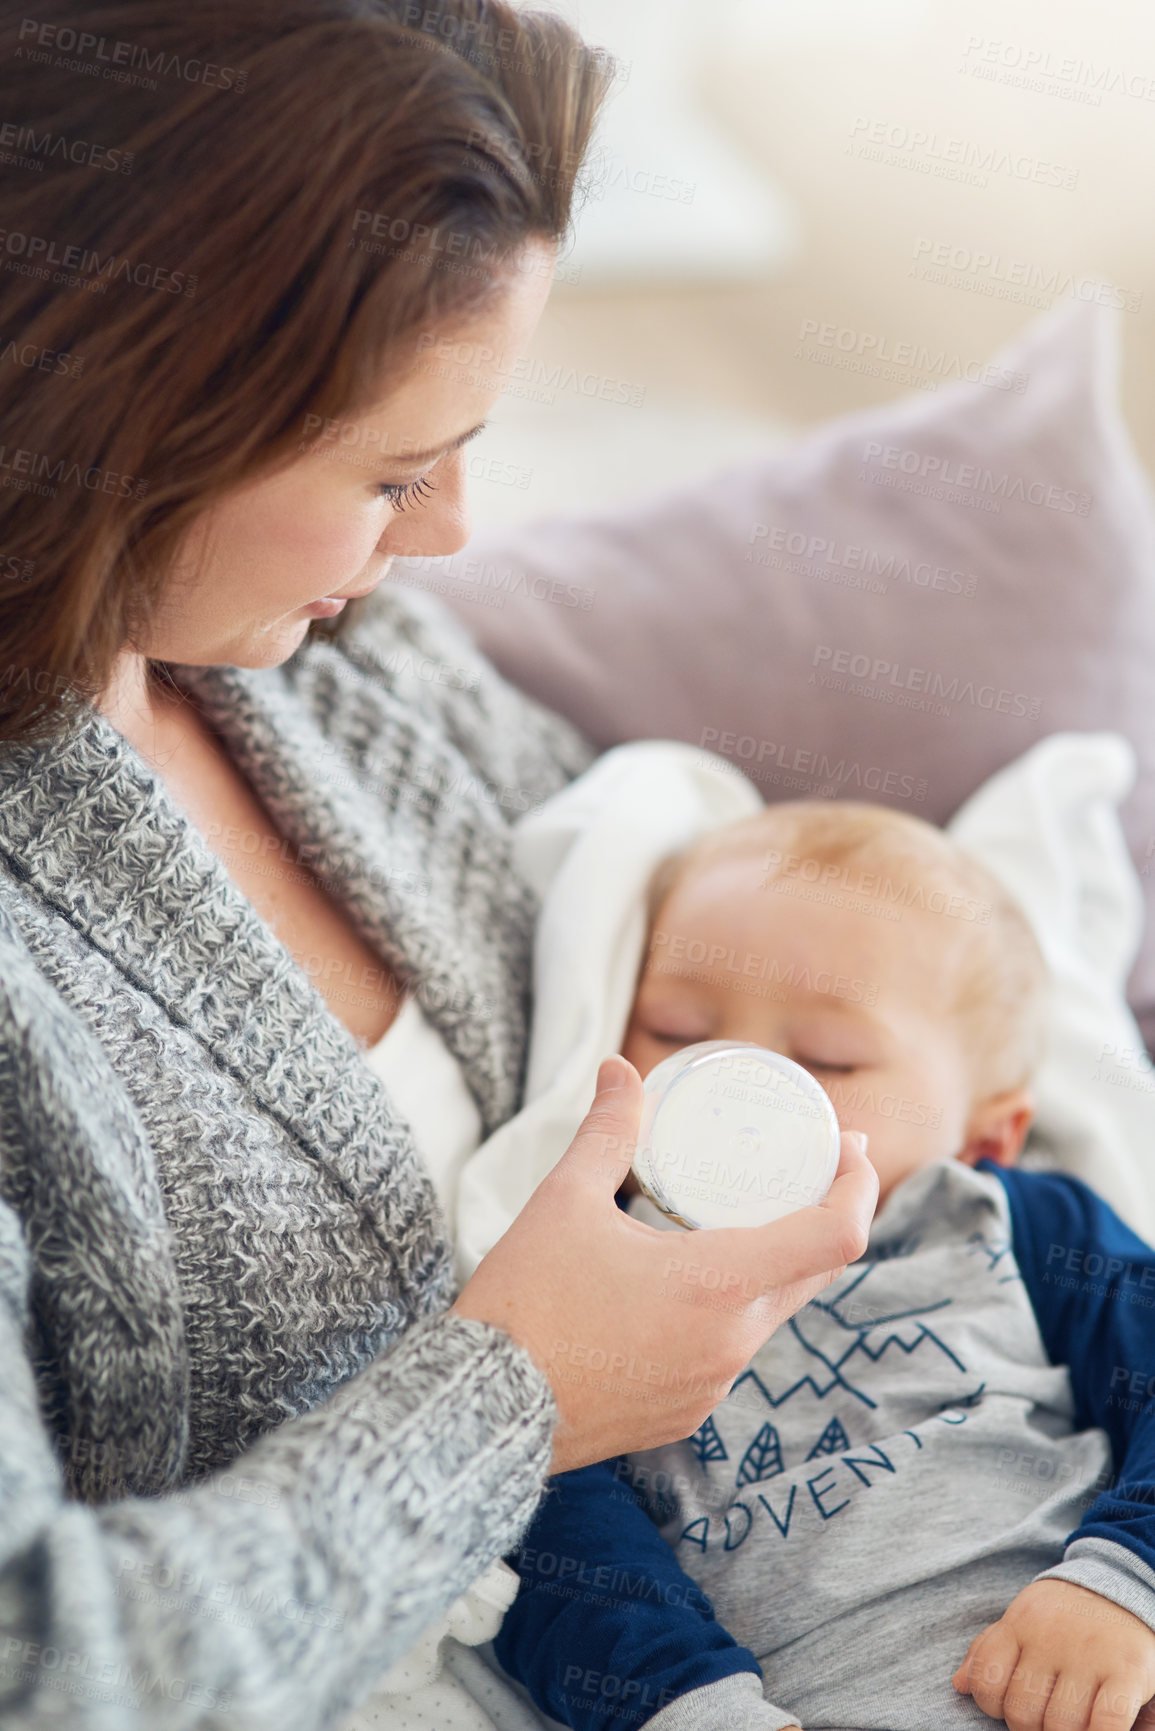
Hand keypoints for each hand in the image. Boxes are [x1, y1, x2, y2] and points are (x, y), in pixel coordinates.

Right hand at [452, 1054, 876, 1472]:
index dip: (858, 1184)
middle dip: (821, 1211)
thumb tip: (620, 1070)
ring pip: (769, 1312)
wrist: (483, 1410)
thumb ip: (607, 1132)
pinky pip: (727, 1350)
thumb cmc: (524, 1304)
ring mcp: (712, 1386)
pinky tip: (686, 1285)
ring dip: (768, 1264)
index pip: (836, 1235)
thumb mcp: (563, 1201)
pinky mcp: (685, 1412)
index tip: (849, 1146)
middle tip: (810, 1162)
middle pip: (814, 1271)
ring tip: (734, 1217)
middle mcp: (732, 1343)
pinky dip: (724, 1310)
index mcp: (720, 1285)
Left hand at [953, 1579, 1154, 1730]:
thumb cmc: (1065, 1614)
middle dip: (1028, 1726)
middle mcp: (1050, 1638)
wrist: (1123, 1583)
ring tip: (1072, 1721)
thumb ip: (990, 1650)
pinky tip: (1096, 1729)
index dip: (992, 1704)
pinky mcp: (1127, 1671)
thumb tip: (960, 1685)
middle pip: (1021, 1711)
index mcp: (1020, 1623)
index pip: (985, 1679)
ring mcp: (1089, 1654)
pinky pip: (1105, 1725)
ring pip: (1059, 1726)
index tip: (1010, 1704)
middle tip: (1044, 1717)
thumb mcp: (1024, 1619)